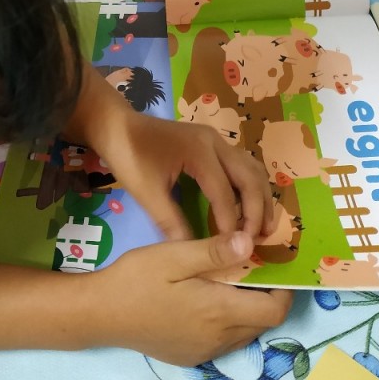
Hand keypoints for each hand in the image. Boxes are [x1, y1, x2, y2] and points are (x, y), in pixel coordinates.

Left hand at [65, 64, 273, 240]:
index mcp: (199, 152)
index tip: (235, 251)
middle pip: (250, 177)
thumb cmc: (129, 156)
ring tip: (261, 227)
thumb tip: (191, 254)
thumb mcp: (146, 192)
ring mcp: (215, 140)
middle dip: (257, 210)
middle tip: (258, 242)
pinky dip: (250, 186)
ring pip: (251, 168)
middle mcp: (214, 142)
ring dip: (260, 197)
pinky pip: (242, 164)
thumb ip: (171, 222)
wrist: (116, 125)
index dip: (231, 224)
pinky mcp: (211, 143)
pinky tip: (247, 207)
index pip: (224, 193)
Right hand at [89, 231, 292, 365]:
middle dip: (266, 295)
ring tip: (231, 278)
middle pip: (262, 322)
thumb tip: (250, 242)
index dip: (284, 289)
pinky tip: (207, 298)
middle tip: (253, 265)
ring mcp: (203, 350)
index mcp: (217, 311)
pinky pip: (223, 340)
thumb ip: (213, 251)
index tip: (275, 264)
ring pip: (244, 332)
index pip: (273, 310)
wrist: (100, 313)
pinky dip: (228, 320)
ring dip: (247, 308)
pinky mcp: (189, 355)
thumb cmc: (137, 278)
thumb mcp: (173, 255)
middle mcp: (217, 337)